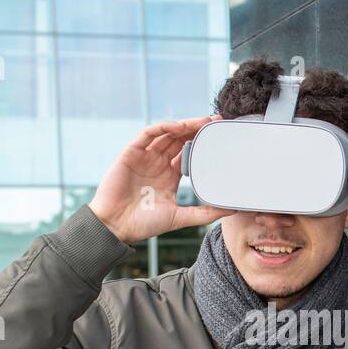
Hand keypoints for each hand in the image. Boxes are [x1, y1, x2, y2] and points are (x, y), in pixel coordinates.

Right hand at [87, 115, 233, 245]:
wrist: (116, 226)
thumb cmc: (144, 224)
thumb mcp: (181, 217)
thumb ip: (205, 213)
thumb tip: (231, 210)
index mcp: (169, 175)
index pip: (189, 152)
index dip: (203, 143)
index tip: (220, 136)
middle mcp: (158, 163)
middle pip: (180, 139)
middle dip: (197, 129)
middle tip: (215, 122)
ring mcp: (145, 156)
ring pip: (167, 133)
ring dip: (184, 125)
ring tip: (202, 122)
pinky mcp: (131, 152)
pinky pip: (148, 133)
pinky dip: (163, 127)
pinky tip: (178, 126)